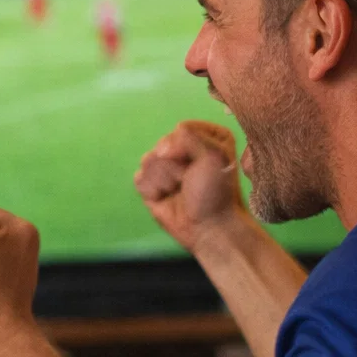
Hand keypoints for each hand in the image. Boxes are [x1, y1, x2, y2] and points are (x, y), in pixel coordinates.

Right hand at [134, 121, 245, 253]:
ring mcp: (168, 166)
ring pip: (148, 160)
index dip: (186, 148)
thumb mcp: (215, 155)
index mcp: (206, 136)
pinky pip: (139, 177)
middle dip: (175, 166)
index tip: (200, 166)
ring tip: (180, 190)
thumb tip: (160, 151)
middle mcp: (186, 148)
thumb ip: (189, 136)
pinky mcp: (152, 184)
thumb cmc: (216, 192)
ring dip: (165, 180)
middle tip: (190, 181)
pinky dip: (153, 191)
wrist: (208, 228)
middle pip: (162, 145)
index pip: (181, 128)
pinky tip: (167, 198)